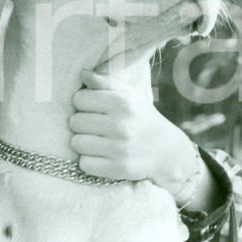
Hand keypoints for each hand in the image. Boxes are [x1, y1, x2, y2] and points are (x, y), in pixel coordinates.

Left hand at [68, 69, 200, 202]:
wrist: (167, 151)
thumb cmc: (141, 118)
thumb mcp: (128, 95)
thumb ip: (105, 82)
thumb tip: (82, 73)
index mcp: (122, 103)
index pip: (79, 99)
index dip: (82, 103)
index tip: (92, 108)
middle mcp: (122, 125)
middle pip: (74, 122)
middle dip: (81, 123)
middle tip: (94, 126)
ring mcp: (120, 149)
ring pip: (76, 143)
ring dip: (83, 142)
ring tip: (96, 140)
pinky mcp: (118, 169)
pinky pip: (84, 164)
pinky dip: (89, 161)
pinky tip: (100, 155)